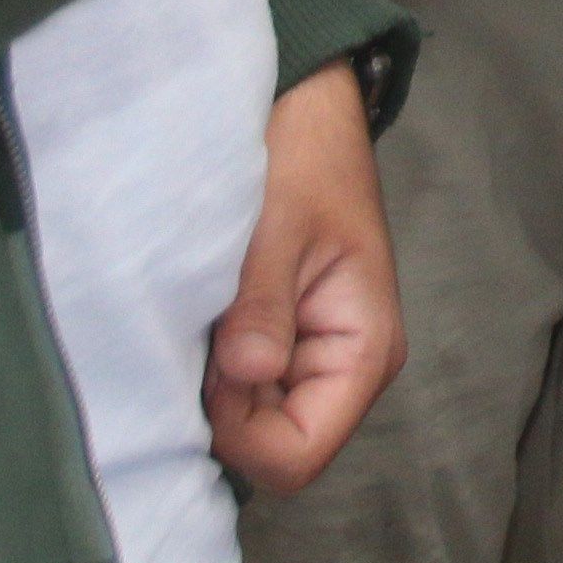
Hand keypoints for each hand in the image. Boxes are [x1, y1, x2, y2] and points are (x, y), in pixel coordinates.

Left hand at [207, 64, 404, 493]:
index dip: (241, 432)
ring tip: (199, 320)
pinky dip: (211, 370)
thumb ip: (263, 304)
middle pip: (272, 447)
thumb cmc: (302, 157)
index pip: (299, 454)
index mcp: (364, 349)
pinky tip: (200, 321)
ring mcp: (311, 359)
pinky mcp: (282, 344)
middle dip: (224, 410)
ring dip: (214, 389)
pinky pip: (242, 389)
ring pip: (250, 422)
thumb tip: (246, 375)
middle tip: (199, 337)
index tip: (211, 369)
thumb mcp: (279, 226)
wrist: (302, 108)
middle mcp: (343, 369)